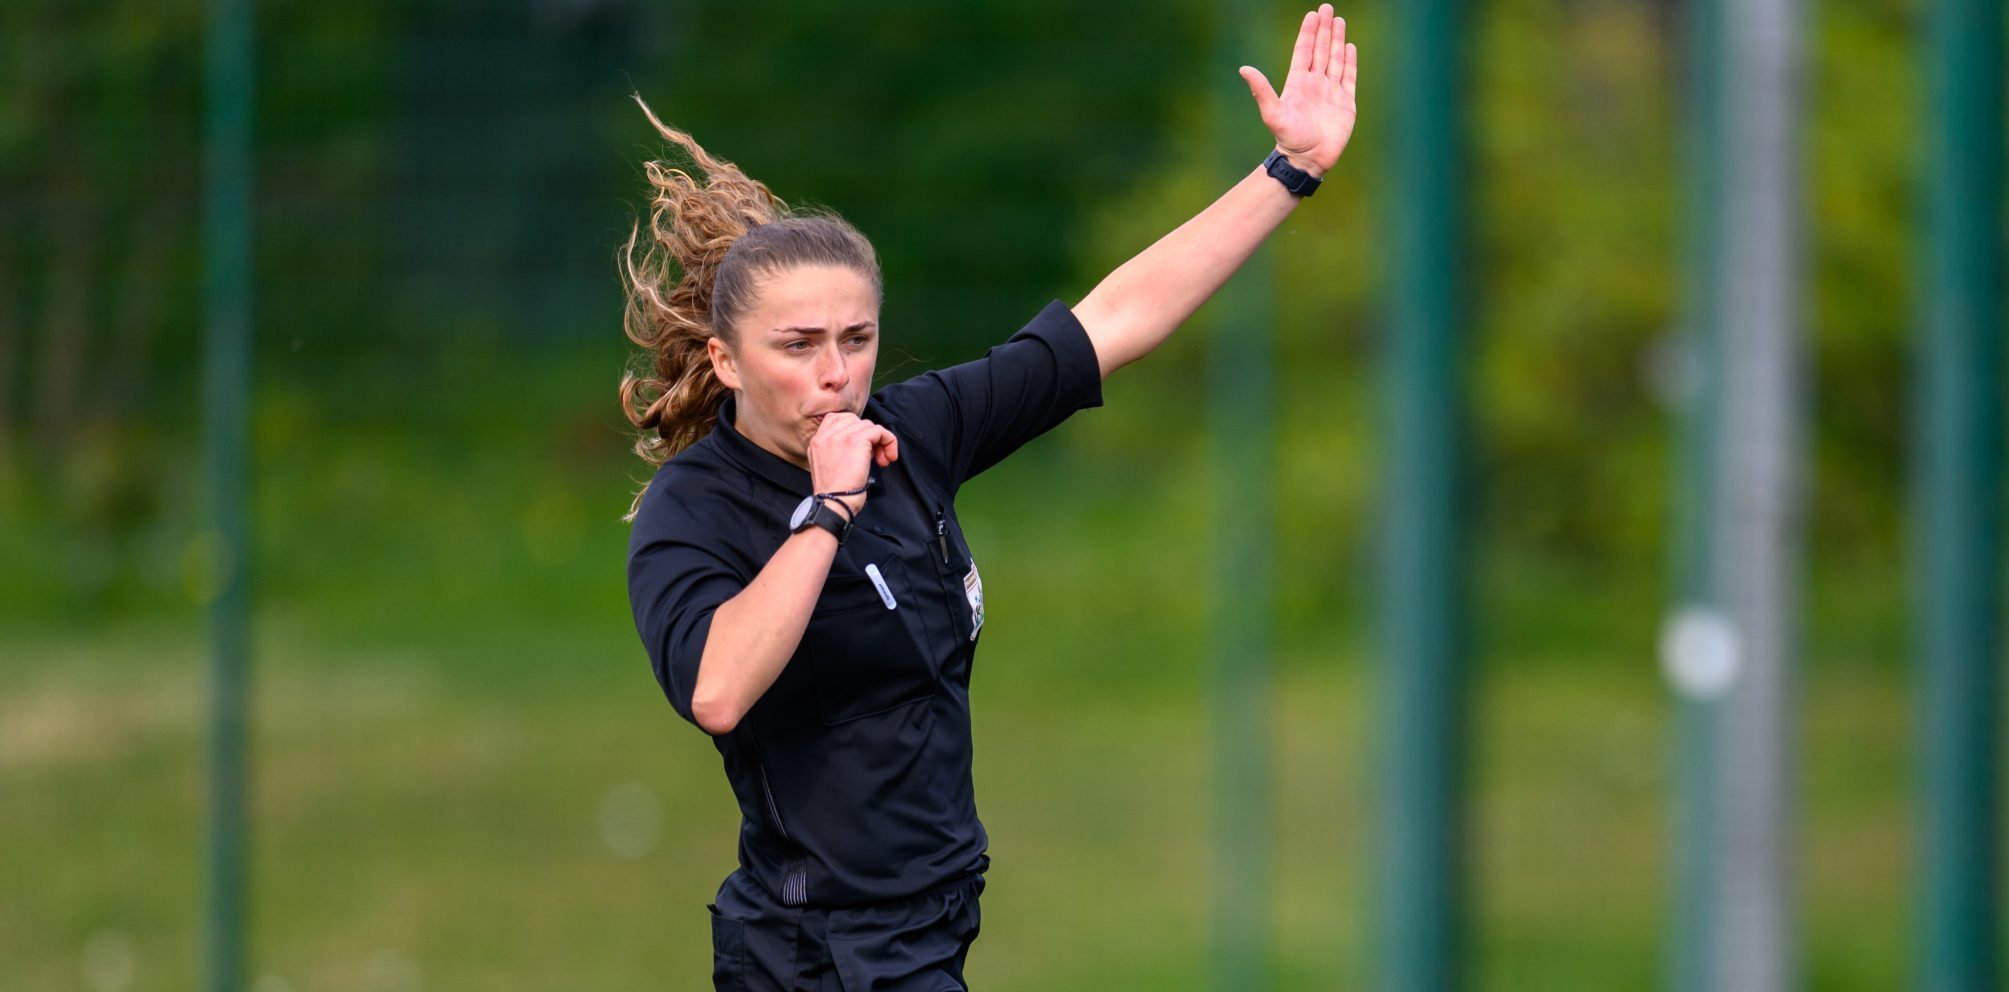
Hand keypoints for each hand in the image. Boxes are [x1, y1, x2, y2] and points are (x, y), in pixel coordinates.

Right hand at [805, 412, 898, 513]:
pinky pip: (879, 431)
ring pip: (868, 425)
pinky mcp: (856, 440)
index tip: (861, 447)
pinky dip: (888, 442)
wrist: (834, 502)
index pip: (836, 419)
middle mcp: (826, 435)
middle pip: (854, 420)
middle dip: (867, 436)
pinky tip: (887, 458)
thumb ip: (835, 450)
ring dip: (879, 442)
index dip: (853, 429)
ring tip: (880, 461)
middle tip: (873, 456)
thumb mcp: (826, 466)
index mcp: (817, 441)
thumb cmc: (834, 493)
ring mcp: (841, 435)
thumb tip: (861, 445)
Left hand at [1238, 4, 1358, 176]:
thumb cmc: (1288, 139)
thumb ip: (1261, 90)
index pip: (1304, 51)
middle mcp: (1314, 84)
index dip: (1308, 33)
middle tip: (1328, 8)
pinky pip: (1348, 77)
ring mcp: (1331, 92)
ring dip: (1337, 40)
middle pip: (1320, 50)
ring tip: (1340, 21)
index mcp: (1297, 83)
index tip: (1312, 15)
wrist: (1307, 160)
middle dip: (1325, 29)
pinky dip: (1350, 62)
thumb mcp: (1272, 113)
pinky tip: (1350, 47)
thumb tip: (1243, 69)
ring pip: (1335, 60)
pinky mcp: (1345, 103)